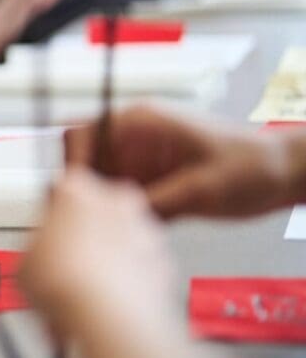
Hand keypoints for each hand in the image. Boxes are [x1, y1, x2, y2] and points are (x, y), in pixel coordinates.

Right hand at [21, 167, 172, 337]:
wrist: (108, 318)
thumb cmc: (67, 283)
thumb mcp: (24, 261)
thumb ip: (36, 249)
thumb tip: (36, 262)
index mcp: (79, 189)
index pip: (63, 186)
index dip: (52, 212)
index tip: (45, 229)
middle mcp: (117, 202)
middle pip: (98, 210)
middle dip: (84, 233)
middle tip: (63, 261)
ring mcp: (145, 232)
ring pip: (122, 239)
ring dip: (106, 259)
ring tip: (82, 291)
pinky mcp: (163, 263)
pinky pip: (140, 267)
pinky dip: (126, 282)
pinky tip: (104, 304)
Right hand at [65, 105, 300, 219]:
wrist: (284, 175)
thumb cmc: (252, 166)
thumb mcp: (202, 188)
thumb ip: (155, 201)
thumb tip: (112, 217)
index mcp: (142, 123)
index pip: (84, 134)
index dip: (74, 165)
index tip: (76, 197)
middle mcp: (135, 140)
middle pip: (86, 161)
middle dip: (86, 191)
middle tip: (98, 222)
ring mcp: (142, 162)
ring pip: (101, 185)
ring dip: (106, 209)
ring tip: (121, 234)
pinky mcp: (152, 183)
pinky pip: (122, 201)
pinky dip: (124, 218)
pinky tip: (138, 235)